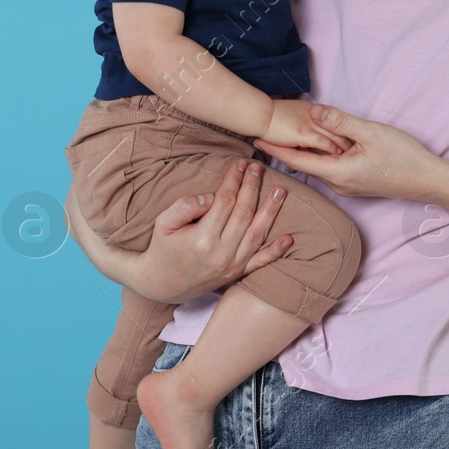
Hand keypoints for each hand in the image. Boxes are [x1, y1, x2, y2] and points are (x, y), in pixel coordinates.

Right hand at [66, 158, 293, 303]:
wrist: (160, 284)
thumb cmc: (161, 248)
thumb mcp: (162, 223)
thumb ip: (184, 206)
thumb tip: (210, 196)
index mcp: (202, 238)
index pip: (225, 201)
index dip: (234, 180)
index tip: (239, 164)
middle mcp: (221, 253)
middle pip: (244, 213)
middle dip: (252, 187)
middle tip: (258, 168)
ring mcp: (231, 265)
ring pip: (257, 234)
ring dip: (271, 211)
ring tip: (280, 190)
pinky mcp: (237, 274)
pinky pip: (261, 262)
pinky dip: (276, 251)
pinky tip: (289, 238)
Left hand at [256, 103, 448, 201]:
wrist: (429, 179)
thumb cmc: (403, 156)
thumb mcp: (370, 132)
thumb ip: (339, 122)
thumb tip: (312, 110)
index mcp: (337, 172)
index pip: (295, 160)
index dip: (273, 148)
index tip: (253, 139)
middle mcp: (337, 184)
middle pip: (304, 164)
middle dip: (284, 148)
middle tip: (262, 133)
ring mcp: (347, 186)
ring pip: (318, 166)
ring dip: (304, 151)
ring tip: (284, 136)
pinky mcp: (356, 183)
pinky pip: (331, 168)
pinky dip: (320, 155)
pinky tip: (319, 144)